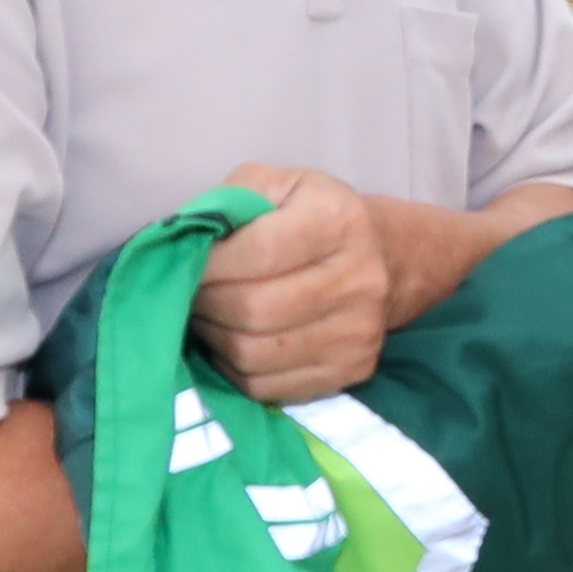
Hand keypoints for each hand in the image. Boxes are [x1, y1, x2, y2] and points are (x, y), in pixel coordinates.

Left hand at [198, 167, 396, 402]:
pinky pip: (268, 387)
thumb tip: (186, 241)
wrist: (386, 257)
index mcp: (339, 221)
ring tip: (210, 316)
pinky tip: (233, 341)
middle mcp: (359, 279)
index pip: (260, 252)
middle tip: (192, 293)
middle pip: (255, 309)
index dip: (210, 264)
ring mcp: (358, 332)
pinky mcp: (352, 370)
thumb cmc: (315, 215)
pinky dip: (235, 368)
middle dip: (206, 303)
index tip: (190, 262)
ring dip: (215, 337)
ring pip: (254, 354)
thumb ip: (232, 200)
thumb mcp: (279, 184)